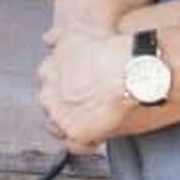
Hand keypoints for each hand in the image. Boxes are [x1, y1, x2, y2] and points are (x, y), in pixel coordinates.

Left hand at [37, 26, 134, 152]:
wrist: (133, 71)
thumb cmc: (112, 51)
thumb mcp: (77, 33)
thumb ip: (57, 38)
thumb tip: (47, 39)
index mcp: (46, 71)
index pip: (47, 85)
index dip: (65, 86)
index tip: (79, 86)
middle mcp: (48, 94)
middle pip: (50, 107)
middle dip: (67, 106)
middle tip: (90, 103)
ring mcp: (60, 116)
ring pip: (59, 128)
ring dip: (74, 124)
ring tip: (96, 120)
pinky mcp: (75, 133)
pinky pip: (75, 146)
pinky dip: (86, 142)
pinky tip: (98, 136)